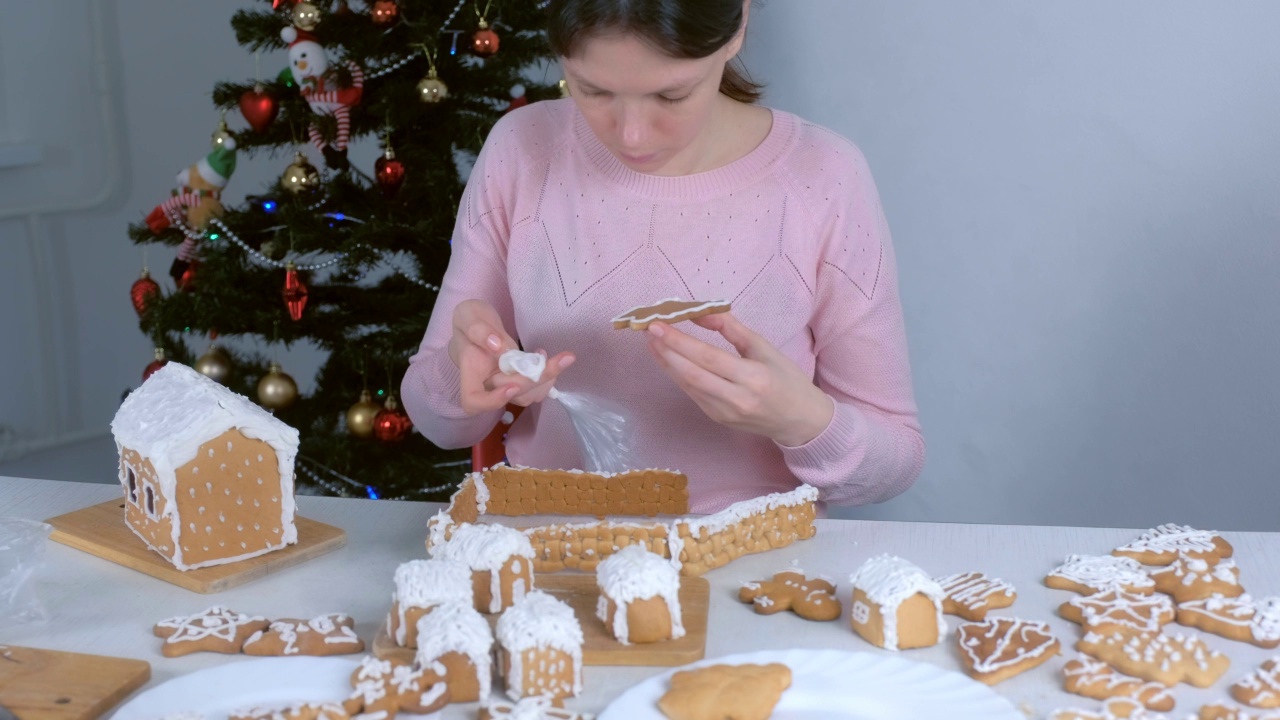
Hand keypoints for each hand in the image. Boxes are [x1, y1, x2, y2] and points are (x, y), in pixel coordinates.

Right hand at [449, 299, 574, 413]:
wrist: (478, 324)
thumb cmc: (469, 320)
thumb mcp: (468, 315)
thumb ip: (478, 329)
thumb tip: (497, 346)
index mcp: (470, 372)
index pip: (473, 401)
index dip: (493, 401)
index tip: (513, 386)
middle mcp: (487, 384)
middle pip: (510, 395)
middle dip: (535, 379)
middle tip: (561, 359)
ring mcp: (503, 384)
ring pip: (525, 396)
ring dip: (545, 380)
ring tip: (554, 357)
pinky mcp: (517, 380)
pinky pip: (534, 389)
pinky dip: (546, 377)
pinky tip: (545, 357)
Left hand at [645, 313, 834, 446]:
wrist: (800, 420)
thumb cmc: (787, 379)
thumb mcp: (765, 348)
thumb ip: (732, 329)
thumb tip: (702, 312)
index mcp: (753, 377)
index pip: (708, 357)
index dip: (679, 341)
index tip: (658, 324)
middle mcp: (736, 398)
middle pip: (691, 373)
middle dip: (666, 350)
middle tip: (648, 329)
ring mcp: (724, 413)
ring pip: (687, 385)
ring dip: (666, 362)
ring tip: (652, 341)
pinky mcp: (717, 419)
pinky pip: (693, 393)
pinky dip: (677, 374)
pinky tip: (668, 359)